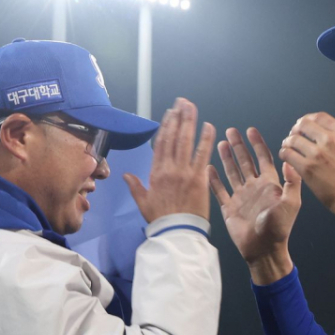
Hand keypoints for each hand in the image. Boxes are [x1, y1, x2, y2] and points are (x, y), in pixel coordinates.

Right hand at [124, 98, 215, 222]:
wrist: (176, 232)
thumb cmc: (161, 220)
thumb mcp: (144, 203)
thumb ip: (135, 187)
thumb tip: (125, 175)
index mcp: (155, 173)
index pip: (160, 144)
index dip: (166, 126)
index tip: (170, 114)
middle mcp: (168, 168)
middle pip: (173, 137)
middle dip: (178, 117)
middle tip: (182, 102)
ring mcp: (183, 172)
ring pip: (185, 141)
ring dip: (189, 121)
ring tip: (192, 107)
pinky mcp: (198, 178)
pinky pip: (202, 154)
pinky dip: (205, 139)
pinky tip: (209, 126)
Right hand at [209, 127, 300, 282]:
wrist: (263, 250)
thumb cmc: (280, 229)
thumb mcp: (291, 204)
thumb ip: (292, 182)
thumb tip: (290, 160)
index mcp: (270, 184)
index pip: (263, 158)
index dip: (257, 144)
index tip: (250, 130)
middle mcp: (254, 187)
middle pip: (245, 161)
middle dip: (238, 146)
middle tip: (231, 131)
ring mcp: (241, 197)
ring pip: (232, 172)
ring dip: (226, 158)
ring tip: (220, 143)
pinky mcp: (229, 208)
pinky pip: (219, 191)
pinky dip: (213, 179)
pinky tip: (208, 168)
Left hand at [279, 112, 334, 221]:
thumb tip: (330, 135)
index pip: (319, 117)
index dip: (307, 119)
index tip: (303, 125)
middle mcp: (330, 140)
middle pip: (303, 124)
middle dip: (295, 130)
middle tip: (293, 137)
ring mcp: (317, 153)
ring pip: (293, 139)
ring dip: (287, 143)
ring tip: (287, 148)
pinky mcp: (307, 168)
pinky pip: (288, 154)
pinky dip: (284, 154)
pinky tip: (286, 158)